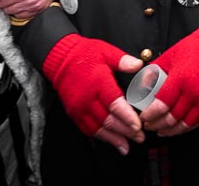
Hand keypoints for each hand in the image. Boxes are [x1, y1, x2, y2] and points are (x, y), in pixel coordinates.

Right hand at [41, 34, 143, 154]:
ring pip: (97, 128)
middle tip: (139, 138)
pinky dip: (100, 137)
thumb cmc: (85, 54)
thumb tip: (138, 65)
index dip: (127, 116)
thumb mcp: (106, 51)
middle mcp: (87, 98)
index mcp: (98, 82)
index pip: (114, 103)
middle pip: (108, 119)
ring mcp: (79, 108)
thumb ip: (122, 60)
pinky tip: (110, 141)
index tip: (138, 126)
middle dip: (125, 131)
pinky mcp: (73, 113)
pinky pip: (87, 129)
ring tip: (127, 146)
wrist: (59, 59)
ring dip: (113, 138)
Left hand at [143, 23, 198, 136]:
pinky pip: (198, 122)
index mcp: (179, 80)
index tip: (143, 117)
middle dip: (157, 125)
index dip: (150, 115)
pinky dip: (186, 128)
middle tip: (149, 125)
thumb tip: (139, 85)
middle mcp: (192, 92)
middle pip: (172, 118)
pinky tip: (178, 128)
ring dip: (171, 131)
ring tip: (161, 131)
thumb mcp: (166, 58)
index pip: (161, 105)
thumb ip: (152, 73)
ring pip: (185, 124)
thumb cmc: (190, 50)